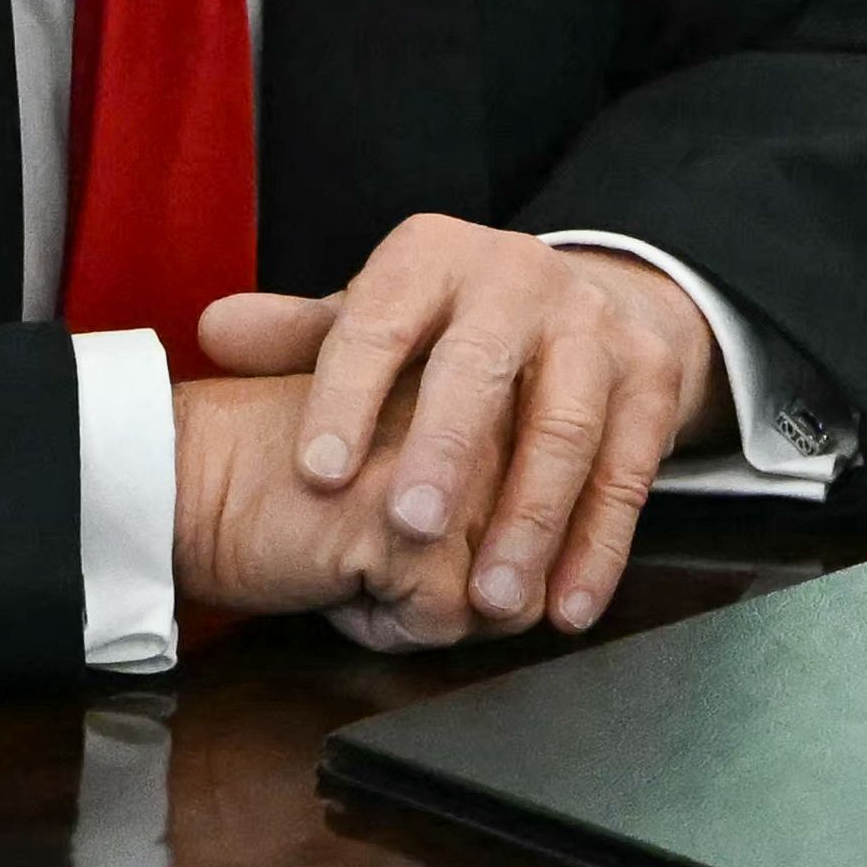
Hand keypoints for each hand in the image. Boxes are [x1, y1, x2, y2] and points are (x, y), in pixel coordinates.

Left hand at [190, 219, 714, 644]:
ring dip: (531, 517)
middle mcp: (517, 280)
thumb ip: (296, 337)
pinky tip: (565, 606)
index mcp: (433, 260)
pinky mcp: (651, 380)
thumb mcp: (378, 315)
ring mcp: (594, 328)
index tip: (316, 474)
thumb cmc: (454, 330)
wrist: (592, 298)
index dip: (344, 395)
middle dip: (446, 446)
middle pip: (480, 365)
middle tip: (410, 525)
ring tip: (493, 598)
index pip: (377, 320)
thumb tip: (214, 330)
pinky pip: (629, 470)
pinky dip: (599, 546)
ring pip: (566, 425)